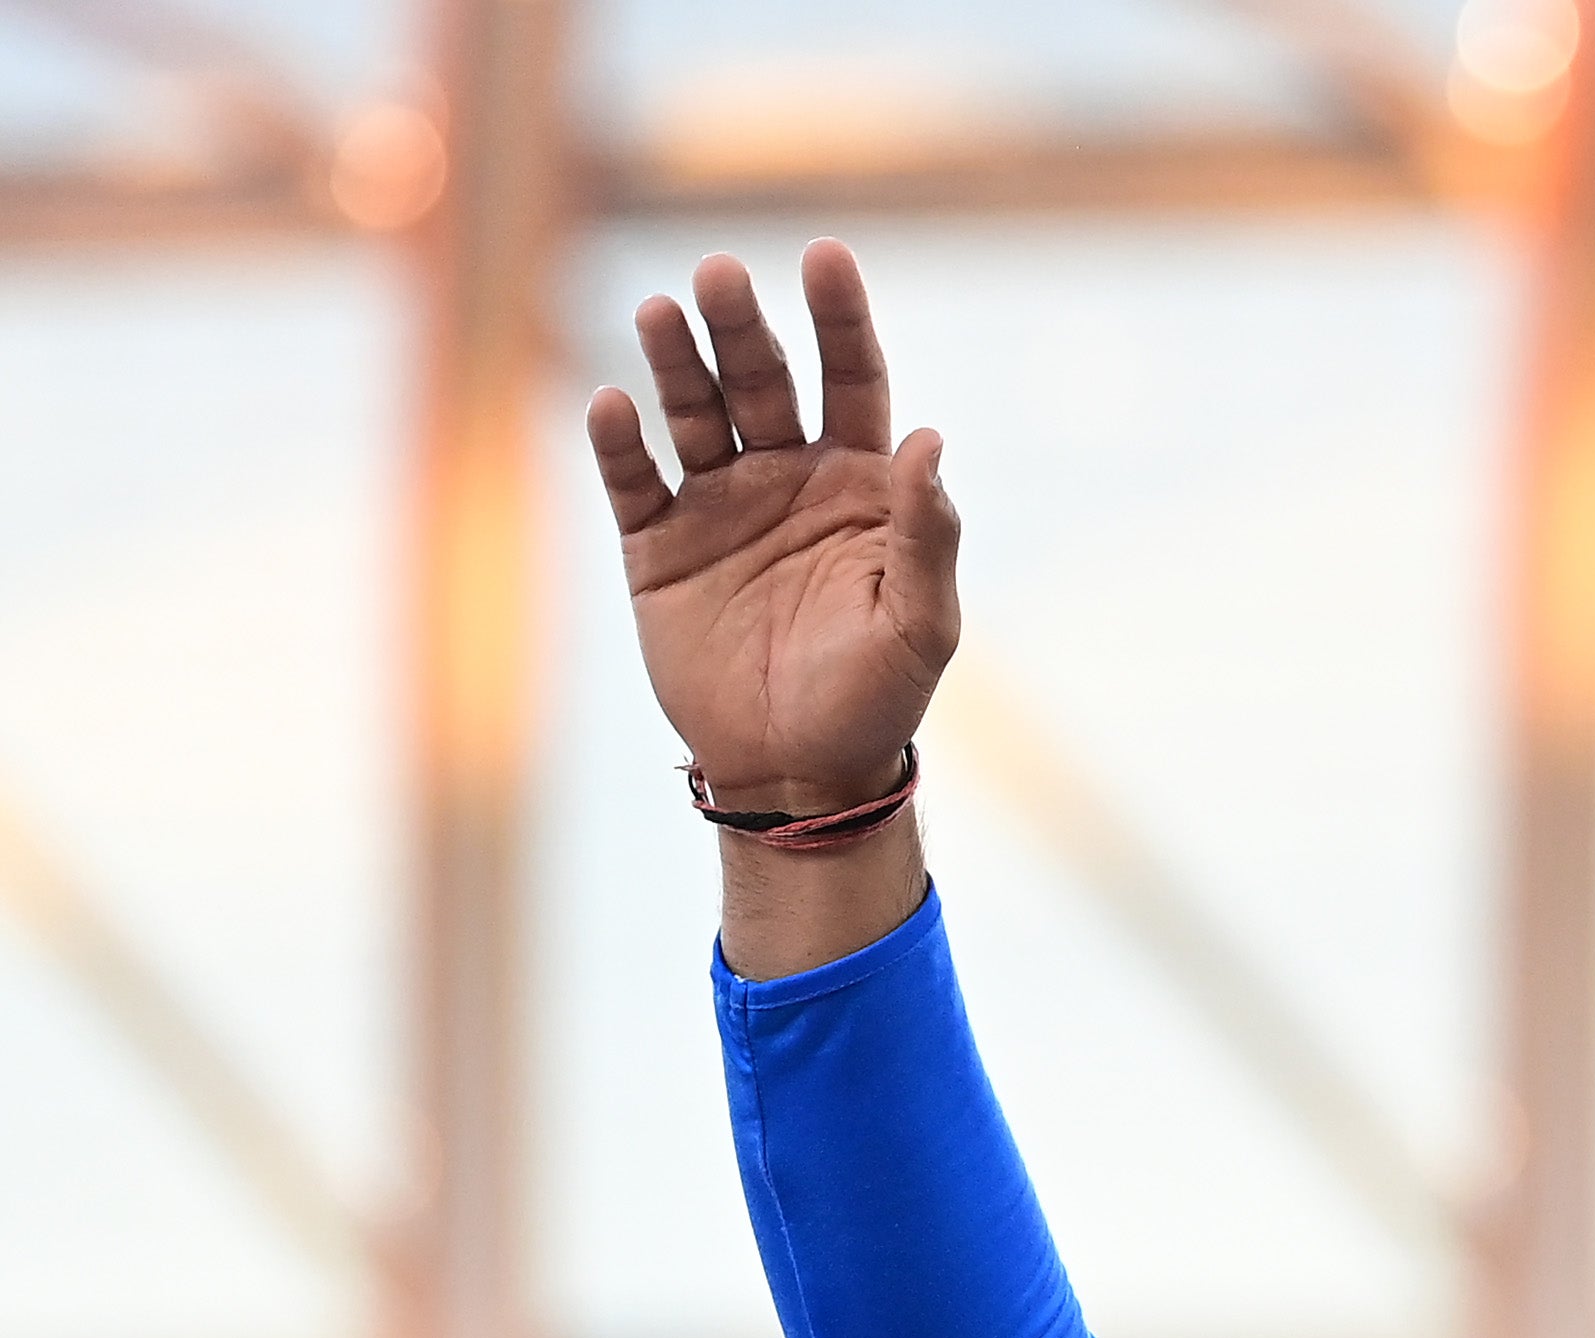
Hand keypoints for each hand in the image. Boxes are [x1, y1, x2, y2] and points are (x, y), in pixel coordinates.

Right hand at [586, 242, 956, 814]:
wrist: (797, 773)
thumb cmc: (874, 700)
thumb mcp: (919, 625)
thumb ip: (925, 535)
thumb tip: (929, 443)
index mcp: (858, 485)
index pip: (852, 379)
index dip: (841, 319)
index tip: (825, 256)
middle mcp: (786, 478)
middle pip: (762, 381)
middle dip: (742, 327)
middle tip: (720, 274)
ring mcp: (718, 506)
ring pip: (692, 413)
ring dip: (675, 362)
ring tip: (661, 313)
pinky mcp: (658, 546)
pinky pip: (633, 482)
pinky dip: (621, 444)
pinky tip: (614, 407)